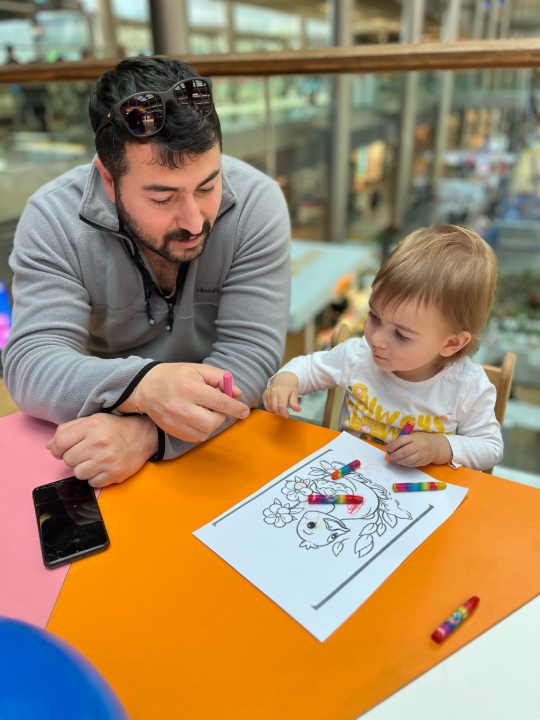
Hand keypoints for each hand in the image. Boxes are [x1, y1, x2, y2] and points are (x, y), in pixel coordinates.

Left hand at [46, 414, 157, 487]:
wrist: (143, 436)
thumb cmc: (115, 428)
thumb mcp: (92, 420)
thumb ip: (68, 430)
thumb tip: (50, 446)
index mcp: (92, 426)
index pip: (60, 442)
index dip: (56, 448)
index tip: (60, 450)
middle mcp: (99, 442)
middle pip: (68, 459)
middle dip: (73, 457)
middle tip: (84, 452)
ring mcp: (107, 460)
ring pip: (78, 473)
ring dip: (83, 468)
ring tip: (94, 460)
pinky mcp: (115, 474)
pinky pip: (92, 483)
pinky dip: (94, 477)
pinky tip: (102, 467)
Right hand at [118, 363, 248, 442]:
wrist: (145, 387)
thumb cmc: (174, 376)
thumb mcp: (198, 369)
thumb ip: (220, 379)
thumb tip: (236, 394)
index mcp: (189, 387)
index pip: (219, 401)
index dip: (235, 408)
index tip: (244, 412)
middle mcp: (181, 406)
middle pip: (213, 421)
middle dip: (221, 415)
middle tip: (216, 407)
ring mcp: (174, 421)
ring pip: (205, 432)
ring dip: (211, 423)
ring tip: (204, 411)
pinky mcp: (171, 430)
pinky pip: (195, 438)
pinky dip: (201, 430)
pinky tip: (197, 419)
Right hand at [262, 372, 300, 418]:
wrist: (283, 380)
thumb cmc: (289, 388)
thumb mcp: (295, 394)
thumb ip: (295, 402)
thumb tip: (298, 410)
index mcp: (282, 391)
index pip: (281, 406)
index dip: (284, 413)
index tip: (287, 416)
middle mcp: (273, 391)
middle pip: (275, 408)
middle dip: (280, 413)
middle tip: (284, 413)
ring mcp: (267, 393)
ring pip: (270, 408)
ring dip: (275, 411)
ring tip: (280, 409)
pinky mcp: (264, 394)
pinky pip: (266, 406)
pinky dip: (270, 409)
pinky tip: (275, 406)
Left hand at [385, 432, 451, 466]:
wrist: (436, 447)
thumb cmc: (421, 440)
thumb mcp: (412, 437)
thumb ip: (400, 441)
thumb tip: (387, 447)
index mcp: (415, 437)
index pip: (401, 441)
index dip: (393, 446)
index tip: (389, 449)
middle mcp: (419, 446)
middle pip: (404, 452)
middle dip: (395, 455)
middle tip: (391, 456)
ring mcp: (422, 455)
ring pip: (408, 460)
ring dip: (399, 461)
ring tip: (396, 459)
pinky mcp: (423, 462)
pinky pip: (412, 464)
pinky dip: (405, 464)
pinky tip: (402, 462)